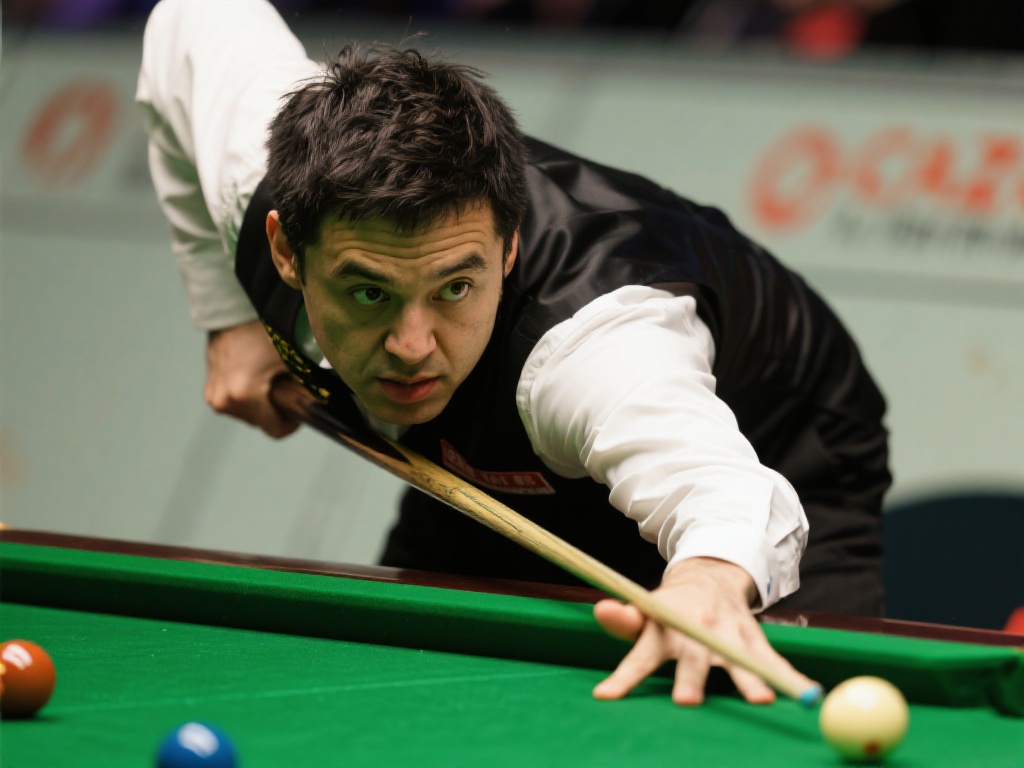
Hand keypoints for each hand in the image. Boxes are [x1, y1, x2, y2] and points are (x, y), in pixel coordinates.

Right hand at [204, 321, 299, 438]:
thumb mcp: (291, 357)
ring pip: (249, 414)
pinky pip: (235, 403)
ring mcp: (214, 396)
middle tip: (285, 386)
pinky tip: (255, 376)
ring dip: (261, 403)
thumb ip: (308, 385)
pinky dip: (248, 395)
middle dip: (276, 409)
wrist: (231, 310)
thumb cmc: (263, 330)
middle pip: (261, 422)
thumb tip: (323, 403)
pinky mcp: (209, 390)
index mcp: (244, 395)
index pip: (275, 430)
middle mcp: (225, 401)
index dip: (292, 423)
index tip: (299, 408)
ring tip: (269, 378)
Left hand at [592, 557, 812, 704]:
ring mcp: (727, 634)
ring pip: (737, 658)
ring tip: (760, 700)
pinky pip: (773, 661)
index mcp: (664, 627)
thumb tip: (600, 611)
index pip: (640, 655)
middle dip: (691, 678)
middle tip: (687, 701)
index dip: (624, 676)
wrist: (708, 579)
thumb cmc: (670, 610)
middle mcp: (696, 630)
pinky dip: (789, 677)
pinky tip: (806, 694)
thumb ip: (624, 620)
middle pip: (693, 657)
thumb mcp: (644, 613)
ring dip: (748, 679)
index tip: (606, 695)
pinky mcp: (752, 639)